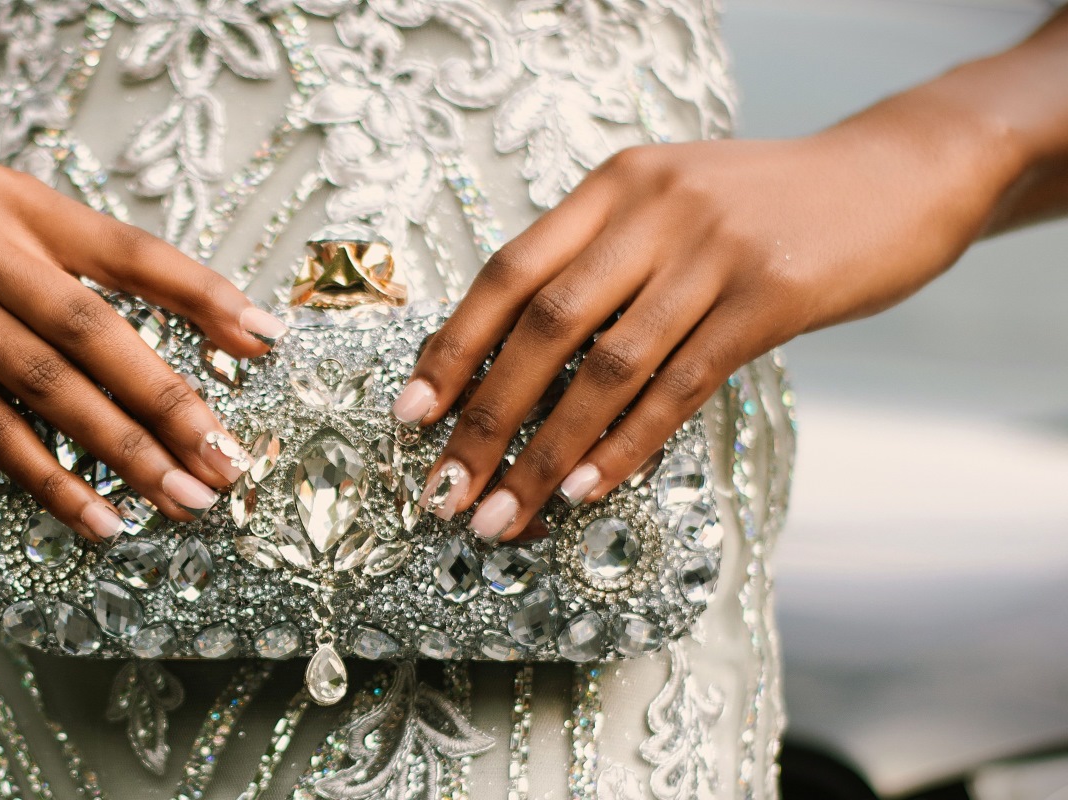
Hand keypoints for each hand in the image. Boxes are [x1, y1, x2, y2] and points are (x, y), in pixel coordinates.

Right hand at [0, 163, 288, 539]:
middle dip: (172, 401)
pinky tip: (100, 517)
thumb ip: (84, 285)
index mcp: (19, 202)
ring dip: (126, 452)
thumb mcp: (3, 250)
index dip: (203, 297)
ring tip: (182, 499)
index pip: (130, 252)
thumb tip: (203, 352)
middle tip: (228, 460)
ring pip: (51, 387)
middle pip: (95, 329)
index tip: (267, 344)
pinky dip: (53, 480)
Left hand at [394, 113, 1011, 541]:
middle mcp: (653, 210)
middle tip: (445, 490)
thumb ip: (602, 263)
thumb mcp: (670, 205)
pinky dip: (627, 443)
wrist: (898, 175)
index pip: (508, 272)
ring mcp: (714, 251)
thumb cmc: (768, 206)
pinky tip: (586, 490)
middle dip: (484, 418)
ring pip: (608, 368)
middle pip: (543, 326)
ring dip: (546, 452)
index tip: (411, 415)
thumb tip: (516, 365)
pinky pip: (682, 385)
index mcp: (613, 185)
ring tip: (504, 514)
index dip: (453, 348)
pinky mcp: (773, 296)